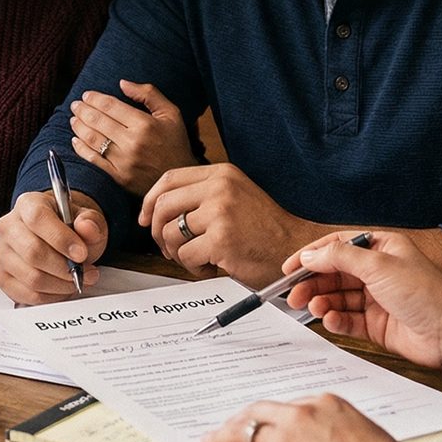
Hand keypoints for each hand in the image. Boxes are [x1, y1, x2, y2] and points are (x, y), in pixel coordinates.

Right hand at [0, 190, 106, 303]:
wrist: (59, 238)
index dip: (61, 238)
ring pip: (31, 277)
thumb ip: (90, 222)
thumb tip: (87, 228)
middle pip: (32, 252)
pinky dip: (50, 296)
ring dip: (61, 284)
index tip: (81, 254)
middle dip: (64, 268)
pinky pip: (27, 294)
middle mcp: (9, 227)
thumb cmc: (69, 228)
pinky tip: (62, 287)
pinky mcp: (3, 277)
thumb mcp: (87, 219)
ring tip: (77, 279)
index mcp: (27, 204)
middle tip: (85, 271)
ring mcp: (3, 253)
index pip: (38, 218)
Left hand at [68, 80, 196, 195]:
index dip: (95, 98)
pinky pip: (93, 160)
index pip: (111, 106)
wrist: (180, 178)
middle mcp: (133, 142)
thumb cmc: (175, 143)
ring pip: (93, 139)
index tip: (86, 95)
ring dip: (79, 127)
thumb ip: (148, 94)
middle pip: (98, 121)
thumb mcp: (171, 113)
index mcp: (145, 124)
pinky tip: (75, 140)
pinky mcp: (119, 177)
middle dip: (83, 110)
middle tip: (75, 105)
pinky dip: (81, 148)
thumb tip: (122, 83)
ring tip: (74, 119)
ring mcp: (124, 161)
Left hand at [139, 163, 322, 284]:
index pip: (169, 179)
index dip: (150, 201)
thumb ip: (201, 196)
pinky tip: (211, 266)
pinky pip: (185, 256)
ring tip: (198, 258)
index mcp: (221, 174)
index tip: (146, 219)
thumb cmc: (264, 229)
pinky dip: (193, 267)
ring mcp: (220, 212)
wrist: (296, 249)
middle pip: (163, 206)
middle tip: (168, 248)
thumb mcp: (234, 197)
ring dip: (177, 253)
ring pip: (171, 233)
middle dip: (158, 232)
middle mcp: (220, 188)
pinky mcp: (221, 239)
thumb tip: (155, 211)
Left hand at [199, 394, 402, 441]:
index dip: (274, 416)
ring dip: (223, 437)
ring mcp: (283, 441)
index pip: (291, 406)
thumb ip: (342, 433)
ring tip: (211, 441)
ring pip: (243, 433)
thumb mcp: (368, 436)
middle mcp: (300, 416)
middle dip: (242, 420)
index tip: (267, 421)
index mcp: (327, 403)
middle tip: (231, 425)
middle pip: (260, 413)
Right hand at [282, 230, 441, 369]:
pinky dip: (336, 320)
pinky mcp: (376, 324)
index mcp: (380, 248)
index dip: (311, 256)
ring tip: (314, 308)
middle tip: (295, 295)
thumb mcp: (378, 265)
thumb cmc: (424, 292)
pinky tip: (331, 320)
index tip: (290, 268)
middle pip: (333, 274)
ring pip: (337, 298)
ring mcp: (376, 299)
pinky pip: (347, 320)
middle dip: (312, 283)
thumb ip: (339, 258)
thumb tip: (310, 256)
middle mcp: (377, 272)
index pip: (337, 247)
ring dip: (322, 302)